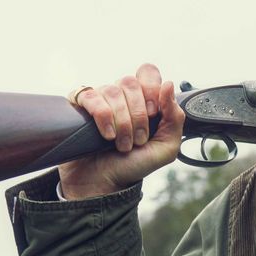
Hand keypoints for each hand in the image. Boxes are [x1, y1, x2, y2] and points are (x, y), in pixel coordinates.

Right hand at [57, 64, 184, 199]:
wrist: (104, 183)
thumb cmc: (134, 165)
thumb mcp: (166, 147)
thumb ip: (175, 118)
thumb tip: (169, 84)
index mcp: (142, 99)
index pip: (147, 72)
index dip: (151, 89)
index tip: (154, 114)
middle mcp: (121, 95)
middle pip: (130, 82)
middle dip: (138, 114)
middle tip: (138, 139)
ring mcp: (99, 99)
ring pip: (112, 91)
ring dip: (122, 122)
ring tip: (122, 144)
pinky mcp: (79, 106)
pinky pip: (90, 96)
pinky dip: (102, 115)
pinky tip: (106, 134)